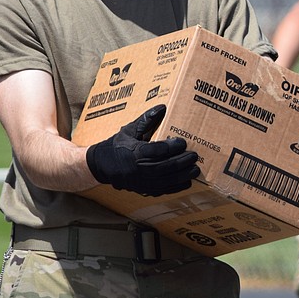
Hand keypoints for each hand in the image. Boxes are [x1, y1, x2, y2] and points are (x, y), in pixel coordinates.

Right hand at [85, 105, 199, 195]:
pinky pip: (162, 191)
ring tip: (196, 170)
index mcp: (133, 152)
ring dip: (182, 176)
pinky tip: (187, 182)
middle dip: (181, 162)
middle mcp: (136, 169)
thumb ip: (146, 119)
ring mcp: (140, 182)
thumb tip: (162, 106)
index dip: (171, 147)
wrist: (102, 166)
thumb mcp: (129, 129)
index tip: (183, 142)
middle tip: (194, 156)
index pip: (155, 150)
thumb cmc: (118, 145)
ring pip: (164, 181)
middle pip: (163, 167)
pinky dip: (176, 187)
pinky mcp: (142, 190)